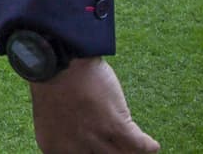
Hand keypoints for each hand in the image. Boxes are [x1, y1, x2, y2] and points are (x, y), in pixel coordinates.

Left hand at [30, 58, 158, 153]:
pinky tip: (152, 144)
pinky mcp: (115, 125)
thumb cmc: (54, 80)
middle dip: (115, 152)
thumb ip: (66, 135)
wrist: (59, 58)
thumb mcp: (50, 115)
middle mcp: (75, 149)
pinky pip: (139, 146)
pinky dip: (148, 145)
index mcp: (55, 148)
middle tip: (122, 147)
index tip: (105, 150)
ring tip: (136, 146)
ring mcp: (96, 138)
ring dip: (131, 150)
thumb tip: (84, 144)